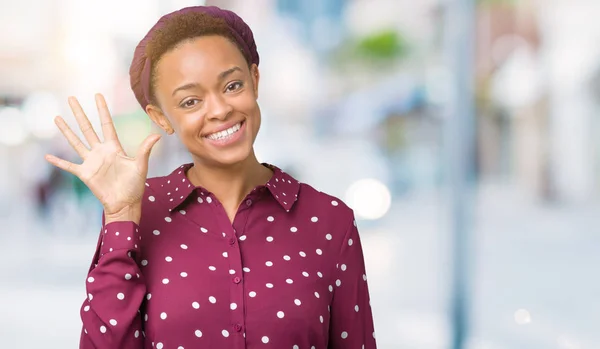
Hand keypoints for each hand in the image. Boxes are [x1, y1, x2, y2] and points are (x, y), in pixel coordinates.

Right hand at [45, 94, 160, 218]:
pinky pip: (69, 166)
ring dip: (66, 131)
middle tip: (71, 98)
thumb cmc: (135, 185)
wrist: (125, 203)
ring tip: (57, 118)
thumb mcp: (141, 166)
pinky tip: (47, 156)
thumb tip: (157, 135)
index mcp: (114, 147)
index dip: (102, 110)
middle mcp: (100, 151)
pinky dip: (58, 162)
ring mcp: (91, 162)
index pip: (106, 123)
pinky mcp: (85, 174)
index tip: (98, 95)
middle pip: (87, 128)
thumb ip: (145, 150)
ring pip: (76, 142)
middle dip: (79, 113)